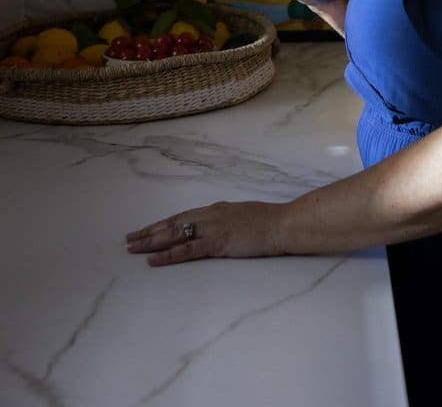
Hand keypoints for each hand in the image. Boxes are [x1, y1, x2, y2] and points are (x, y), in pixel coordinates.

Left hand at [126, 200, 287, 265]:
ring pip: (174, 234)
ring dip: (152, 242)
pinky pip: (188, 250)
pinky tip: (154, 260)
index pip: (182, 217)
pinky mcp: (218, 242)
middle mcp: (209, 215)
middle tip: (128, 239)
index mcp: (216, 210)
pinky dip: (169, 255)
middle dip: (149, 232)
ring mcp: (213, 228)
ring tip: (133, 248)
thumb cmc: (269, 222)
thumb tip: (217, 228)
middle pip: (172, 223)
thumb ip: (227, 222)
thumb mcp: (243, 218)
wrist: (283, 224)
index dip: (161, 224)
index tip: (145, 230)